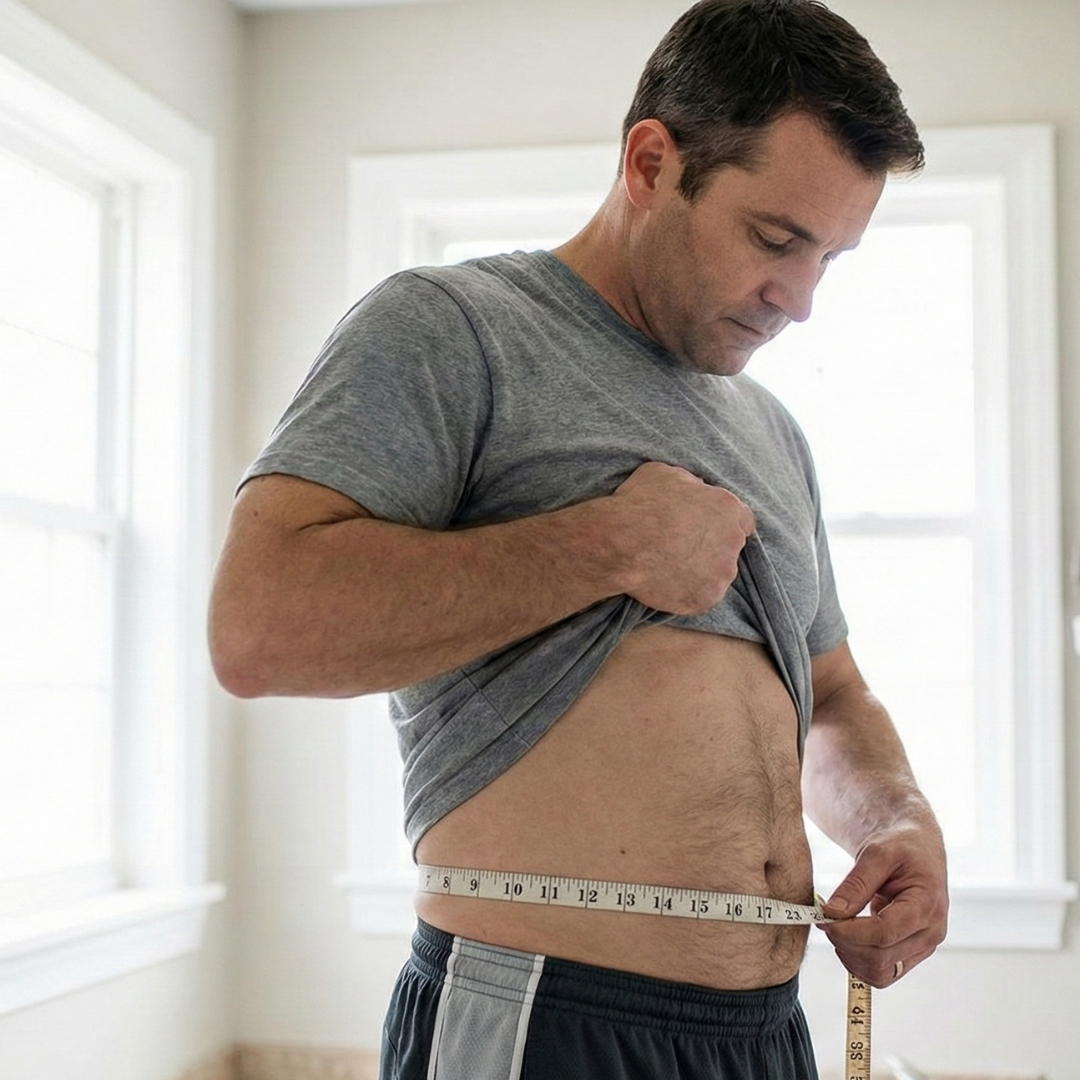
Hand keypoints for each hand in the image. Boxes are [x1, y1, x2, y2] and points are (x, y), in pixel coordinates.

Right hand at [609, 462, 754, 614]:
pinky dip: (687, 592)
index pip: (743, 519)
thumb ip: (689, 482)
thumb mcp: (663, 474)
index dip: (724, 523)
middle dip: (712, 547)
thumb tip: (695, 489)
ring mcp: (721, 572)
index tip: (709, 529)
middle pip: (730, 547)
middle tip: (682, 549)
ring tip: (670, 568)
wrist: (620, 544)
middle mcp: (732, 540)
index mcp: (726, 507)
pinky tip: (666, 584)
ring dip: (701, 571)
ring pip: (717, 574)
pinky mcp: (707, 598)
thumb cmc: (639, 505)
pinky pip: (700, 596)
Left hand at [819, 821, 947, 988]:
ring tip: (835, 928)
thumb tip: (832, 912)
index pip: (884, 933)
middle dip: (845, 943)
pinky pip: (883, 973)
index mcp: (927, 905)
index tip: (824, 918)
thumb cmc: (900, 846)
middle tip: (824, 920)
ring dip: (850, 956)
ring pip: (881, 973)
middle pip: (880, 958)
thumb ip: (855, 884)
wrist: (917, 849)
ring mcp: (923, 947)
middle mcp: (931, 933)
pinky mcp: (912, 954)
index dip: (849, 931)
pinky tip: (847, 938)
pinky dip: (859, 962)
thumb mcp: (876, 853)